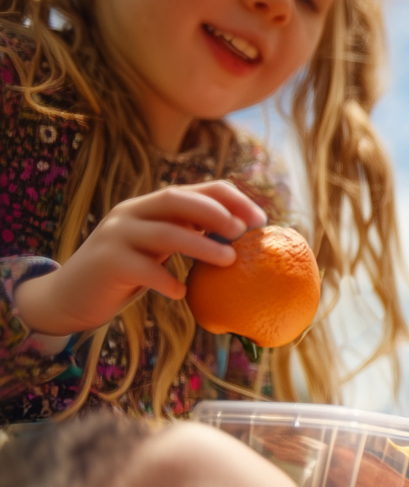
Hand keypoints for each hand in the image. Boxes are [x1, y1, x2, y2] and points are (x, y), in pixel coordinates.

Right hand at [13, 180, 264, 336]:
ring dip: (201, 245)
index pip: (195, 189)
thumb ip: (188, 235)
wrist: (70, 296)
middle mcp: (131, 213)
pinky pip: (142, 269)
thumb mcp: (159, 249)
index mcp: (149, 206)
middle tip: (243, 232)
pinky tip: (183, 292)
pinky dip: (166, 280)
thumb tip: (242, 237)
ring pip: (164, 232)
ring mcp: (115, 236)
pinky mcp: (105, 263)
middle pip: (176, 199)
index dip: (231, 199)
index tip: (260, 220)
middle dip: (215, 211)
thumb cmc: (129, 273)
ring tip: (230, 260)